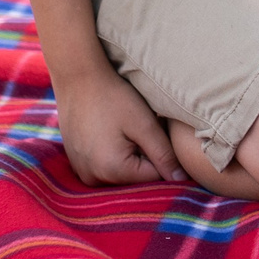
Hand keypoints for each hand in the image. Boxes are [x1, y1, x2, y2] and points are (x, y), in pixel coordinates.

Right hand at [52, 63, 184, 186]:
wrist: (77, 79)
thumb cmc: (113, 98)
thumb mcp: (145, 125)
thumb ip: (164, 155)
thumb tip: (181, 179)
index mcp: (113, 171)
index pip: (154, 177)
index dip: (163, 156)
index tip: (156, 132)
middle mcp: (94, 179)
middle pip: (136, 178)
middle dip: (146, 157)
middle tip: (139, 128)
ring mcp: (83, 172)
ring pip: (122, 173)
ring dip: (130, 155)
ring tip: (123, 129)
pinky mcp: (78, 164)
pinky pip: (105, 167)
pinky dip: (114, 153)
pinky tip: (111, 131)